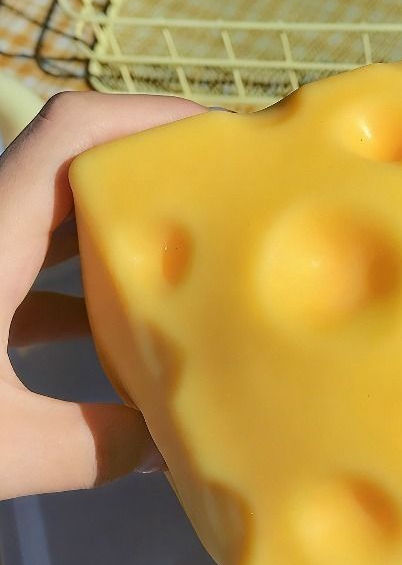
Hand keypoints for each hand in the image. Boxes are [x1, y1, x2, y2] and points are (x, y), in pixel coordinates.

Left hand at [1, 92, 203, 499]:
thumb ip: (90, 446)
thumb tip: (165, 448)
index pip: (71, 132)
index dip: (148, 116)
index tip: (217, 137)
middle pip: (69, 164)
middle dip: (147, 174)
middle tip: (218, 202)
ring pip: (46, 215)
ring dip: (112, 230)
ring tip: (179, 260)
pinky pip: (20, 262)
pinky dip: (70, 282)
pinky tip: (104, 329)